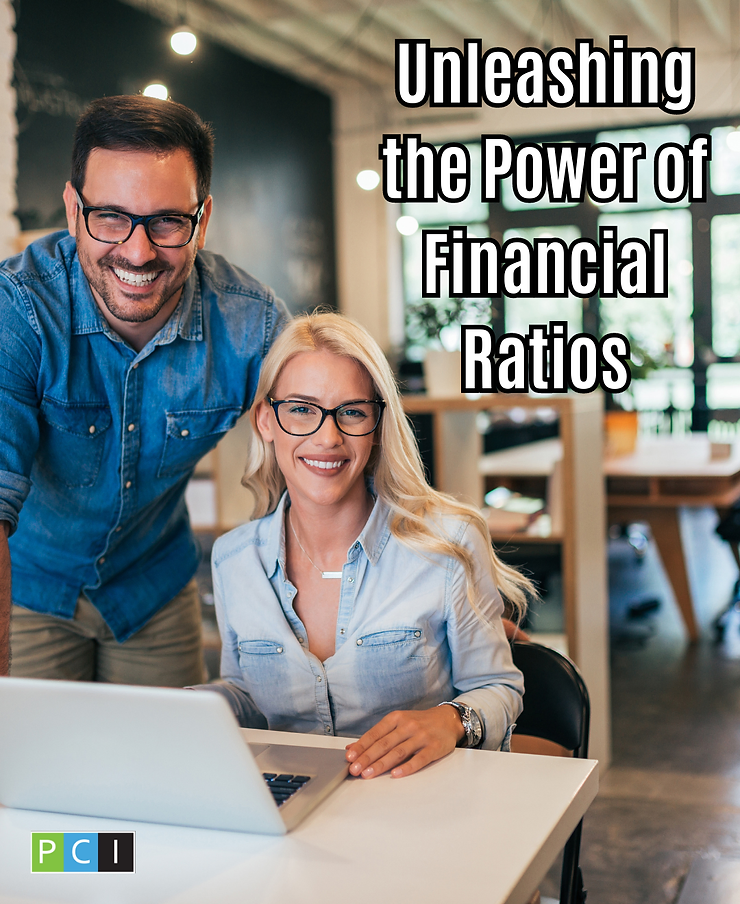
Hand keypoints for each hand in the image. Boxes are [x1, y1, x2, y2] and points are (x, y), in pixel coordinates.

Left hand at [345, 705, 464, 778]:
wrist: (448, 719)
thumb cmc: (419, 723)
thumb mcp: (398, 722)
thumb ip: (377, 735)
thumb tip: (352, 748)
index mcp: (396, 718)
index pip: (375, 734)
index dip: (361, 746)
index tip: (349, 757)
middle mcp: (408, 726)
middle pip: (384, 744)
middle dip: (367, 758)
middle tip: (354, 769)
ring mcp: (421, 736)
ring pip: (398, 752)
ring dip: (381, 764)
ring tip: (368, 774)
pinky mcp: (434, 747)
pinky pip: (419, 759)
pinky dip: (407, 767)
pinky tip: (396, 774)